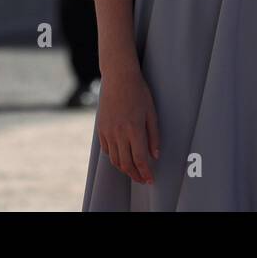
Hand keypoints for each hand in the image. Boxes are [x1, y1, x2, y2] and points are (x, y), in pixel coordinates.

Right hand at [96, 63, 159, 185]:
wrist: (118, 77)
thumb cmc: (138, 92)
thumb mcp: (151, 112)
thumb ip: (153, 136)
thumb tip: (155, 155)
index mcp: (134, 129)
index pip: (140, 159)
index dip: (146, 173)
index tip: (150, 180)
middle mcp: (119, 133)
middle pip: (126, 163)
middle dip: (135, 175)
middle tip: (143, 180)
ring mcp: (108, 131)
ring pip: (114, 159)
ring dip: (124, 168)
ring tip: (133, 171)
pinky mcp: (101, 128)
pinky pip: (106, 150)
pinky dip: (114, 157)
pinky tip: (121, 157)